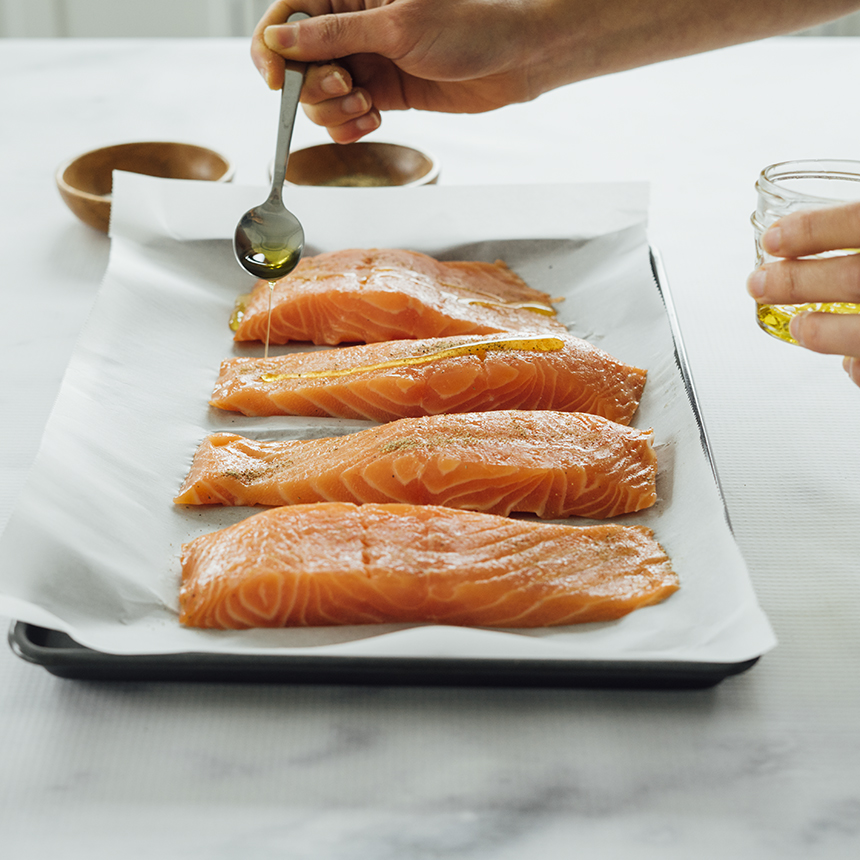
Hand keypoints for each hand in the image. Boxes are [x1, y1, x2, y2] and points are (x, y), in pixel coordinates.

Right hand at [251, 0, 553, 143]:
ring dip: (335, 110)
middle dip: (315, 85)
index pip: (287, 16)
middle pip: (298, 64)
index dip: (272, 50)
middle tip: (351, 86)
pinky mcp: (383, 93)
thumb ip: (333, 35)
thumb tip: (278, 41)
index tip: (276, 80)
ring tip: (369, 106)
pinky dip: (351, 126)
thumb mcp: (397, 26)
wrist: (515, 60)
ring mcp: (367, 61)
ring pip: (319, 96)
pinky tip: (374, 120)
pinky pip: (345, 117)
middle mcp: (353, 27)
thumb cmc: (470, 26)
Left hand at [747, 201, 859, 386]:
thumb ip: (859, 231)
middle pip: (851, 279)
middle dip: (795, 282)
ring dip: (819, 331)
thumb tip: (815, 226)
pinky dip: (856, 363)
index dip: (814, 229)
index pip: (859, 220)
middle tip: (759, 283)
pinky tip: (847, 357)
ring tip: (798, 326)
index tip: (775, 238)